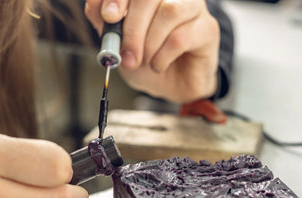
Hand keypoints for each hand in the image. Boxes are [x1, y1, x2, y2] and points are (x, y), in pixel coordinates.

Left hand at [85, 0, 219, 102]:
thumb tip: (94, 5)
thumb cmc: (147, 60)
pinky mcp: (208, 29)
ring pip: (170, 11)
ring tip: (144, 60)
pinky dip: (163, 56)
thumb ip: (105, 24)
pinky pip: (182, 37)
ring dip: (149, 42)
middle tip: (125, 55)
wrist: (171, 86)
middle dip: (132, 27)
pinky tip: (158, 64)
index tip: (108, 16)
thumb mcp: (118, 44)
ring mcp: (193, 8)